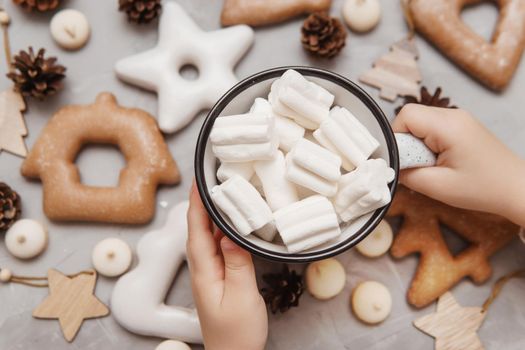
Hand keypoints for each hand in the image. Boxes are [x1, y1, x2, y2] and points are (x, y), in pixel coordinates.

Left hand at [186, 182, 267, 349]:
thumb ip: (237, 264)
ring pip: (207, 237)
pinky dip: (220, 230)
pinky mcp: (218, 278)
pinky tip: (229, 225)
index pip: (196, 230)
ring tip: (220, 194)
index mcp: (204, 271)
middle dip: (202, 203)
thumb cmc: (237, 333)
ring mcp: (209, 274)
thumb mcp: (241, 297)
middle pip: (198, 229)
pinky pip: (216, 247)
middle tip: (211, 179)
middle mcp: (203, 269)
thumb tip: (230, 235)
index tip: (199, 182)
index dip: (196, 204)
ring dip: (210, 214)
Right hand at [393, 104, 524, 225]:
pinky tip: (439, 162)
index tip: (403, 159)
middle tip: (418, 165)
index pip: (405, 115)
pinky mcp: (462, 126)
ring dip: (417, 144)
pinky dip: (428, 144)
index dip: (396, 136)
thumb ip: (407, 174)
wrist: (518, 189)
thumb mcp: (437, 187)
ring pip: (421, 122)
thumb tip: (391, 165)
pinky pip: (433, 128)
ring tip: (431, 165)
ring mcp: (460, 119)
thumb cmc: (483, 189)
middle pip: (412, 116)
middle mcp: (454, 115)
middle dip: (406, 142)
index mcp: (448, 126)